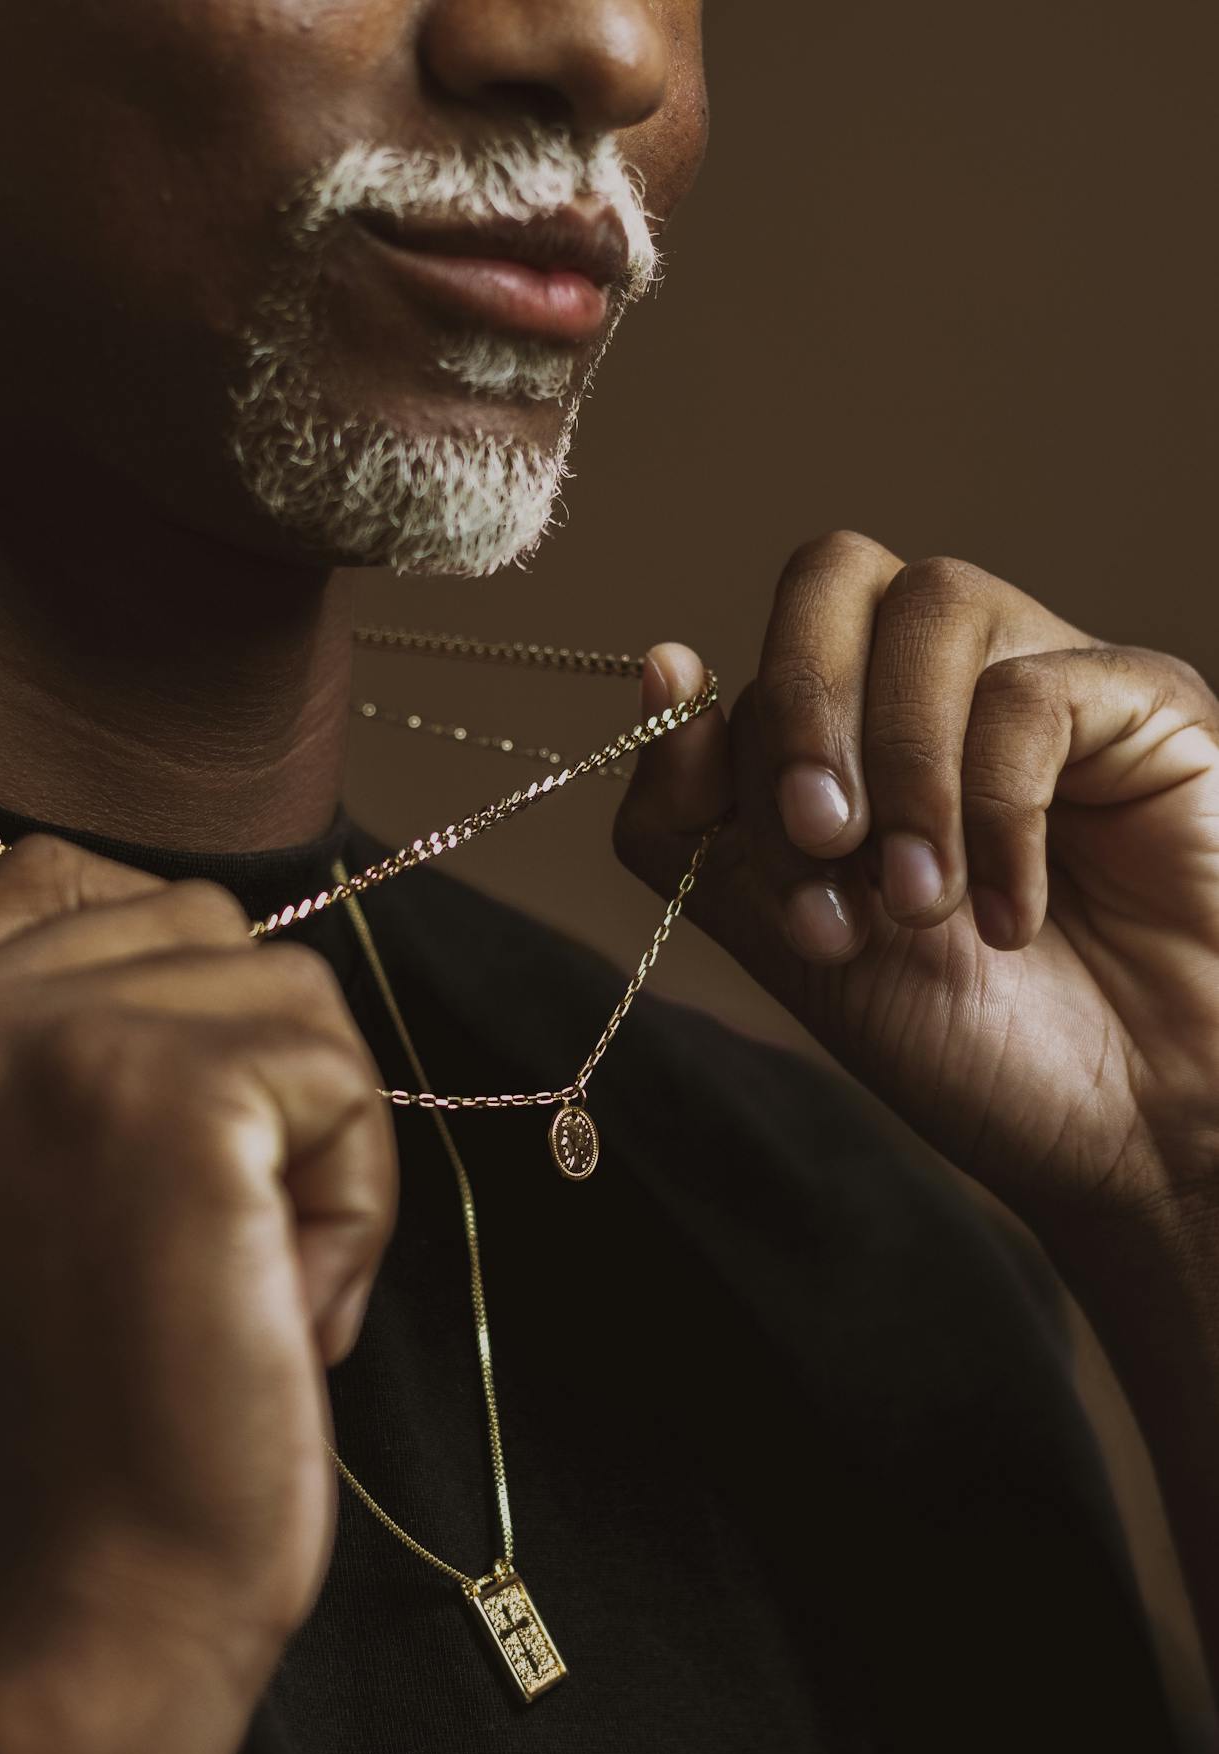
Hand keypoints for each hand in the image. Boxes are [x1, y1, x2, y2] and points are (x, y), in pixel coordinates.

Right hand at [0, 836, 395, 1702]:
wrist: (75, 1608)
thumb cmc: (62, 1430)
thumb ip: (41, 1060)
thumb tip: (208, 946)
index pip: (53, 874)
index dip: (166, 965)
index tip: (197, 1109)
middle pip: (202, 924)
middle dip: (254, 1075)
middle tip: (211, 1246)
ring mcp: (44, 1042)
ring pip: (290, 991)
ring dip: (310, 1144)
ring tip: (240, 1283)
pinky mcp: (170, 1093)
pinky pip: (344, 1077)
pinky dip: (355, 1200)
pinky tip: (283, 1312)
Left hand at [615, 530, 1218, 1233]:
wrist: (1124, 1129)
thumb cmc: (971, 1044)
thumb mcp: (790, 941)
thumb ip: (696, 820)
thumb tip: (662, 667)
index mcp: (852, 732)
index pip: (762, 649)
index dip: (744, 749)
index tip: (786, 873)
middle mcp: (944, 684)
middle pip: (834, 571)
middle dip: (804, 708)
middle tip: (826, 840)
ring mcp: (1047, 676)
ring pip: (933, 607)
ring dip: (904, 771)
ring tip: (923, 906)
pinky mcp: (1145, 702)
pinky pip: (1034, 691)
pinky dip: (1000, 813)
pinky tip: (1011, 916)